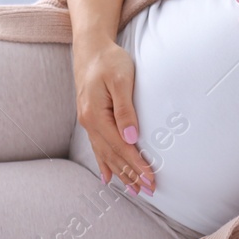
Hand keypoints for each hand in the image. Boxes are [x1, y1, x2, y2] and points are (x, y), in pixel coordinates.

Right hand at [71, 38, 154, 196]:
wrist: (90, 47)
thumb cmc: (108, 60)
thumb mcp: (120, 79)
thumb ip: (125, 109)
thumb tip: (131, 138)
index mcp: (96, 115)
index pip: (120, 147)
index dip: (136, 165)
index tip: (150, 179)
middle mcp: (89, 123)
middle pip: (112, 155)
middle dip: (131, 175)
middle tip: (148, 191)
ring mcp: (88, 122)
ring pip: (105, 155)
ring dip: (120, 173)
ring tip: (134, 190)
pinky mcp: (90, 119)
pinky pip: (97, 147)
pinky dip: (104, 164)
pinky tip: (108, 178)